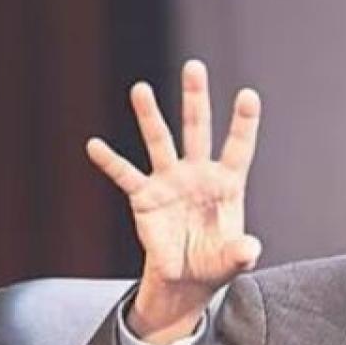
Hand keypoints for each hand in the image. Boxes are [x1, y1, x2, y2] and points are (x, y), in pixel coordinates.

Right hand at [87, 60, 261, 343]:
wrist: (186, 278)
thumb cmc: (214, 262)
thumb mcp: (232, 260)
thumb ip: (242, 252)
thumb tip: (250, 249)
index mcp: (227, 184)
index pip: (237, 147)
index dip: (243, 123)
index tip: (248, 94)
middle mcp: (198, 175)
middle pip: (197, 130)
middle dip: (195, 99)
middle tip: (193, 66)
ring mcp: (170, 182)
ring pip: (160, 142)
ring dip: (150, 116)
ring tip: (142, 89)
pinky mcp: (144, 197)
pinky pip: (126, 176)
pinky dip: (110, 161)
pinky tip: (95, 145)